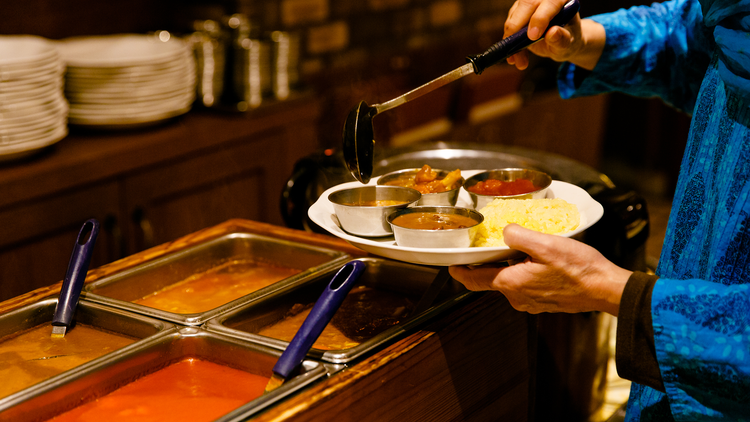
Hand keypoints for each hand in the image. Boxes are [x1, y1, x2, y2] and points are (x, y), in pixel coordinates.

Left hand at [449, 224, 630, 315]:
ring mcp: (531, 303)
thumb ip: (518, 236)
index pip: (474, 280)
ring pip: (510, 282)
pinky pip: (526, 287)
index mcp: (511, 284)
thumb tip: (505, 232)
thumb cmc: (578, 269)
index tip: (451, 265)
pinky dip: (524, 273)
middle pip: (492, 279)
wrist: (605, 289)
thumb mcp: (545, 244)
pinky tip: (537, 261)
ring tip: (519, 249)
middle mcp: (517, 298)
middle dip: (489, 263)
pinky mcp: (544, 303)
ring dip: (510, 267)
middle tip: (490, 246)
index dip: (459, 272)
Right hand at [503, 0, 604, 70]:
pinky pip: (509, 26)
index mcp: (560, 0)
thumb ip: (562, 39)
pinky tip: (514, 57)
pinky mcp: (517, 13)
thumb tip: (552, 33)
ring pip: (514, 17)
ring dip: (512, 41)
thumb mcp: (568, 43)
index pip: (549, 4)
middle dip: (517, 29)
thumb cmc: (567, 39)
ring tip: (519, 61)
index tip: (533, 36)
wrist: (559, 41)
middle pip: (526, 6)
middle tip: (516, 51)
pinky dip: (509, 43)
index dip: (539, 19)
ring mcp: (528, 4)